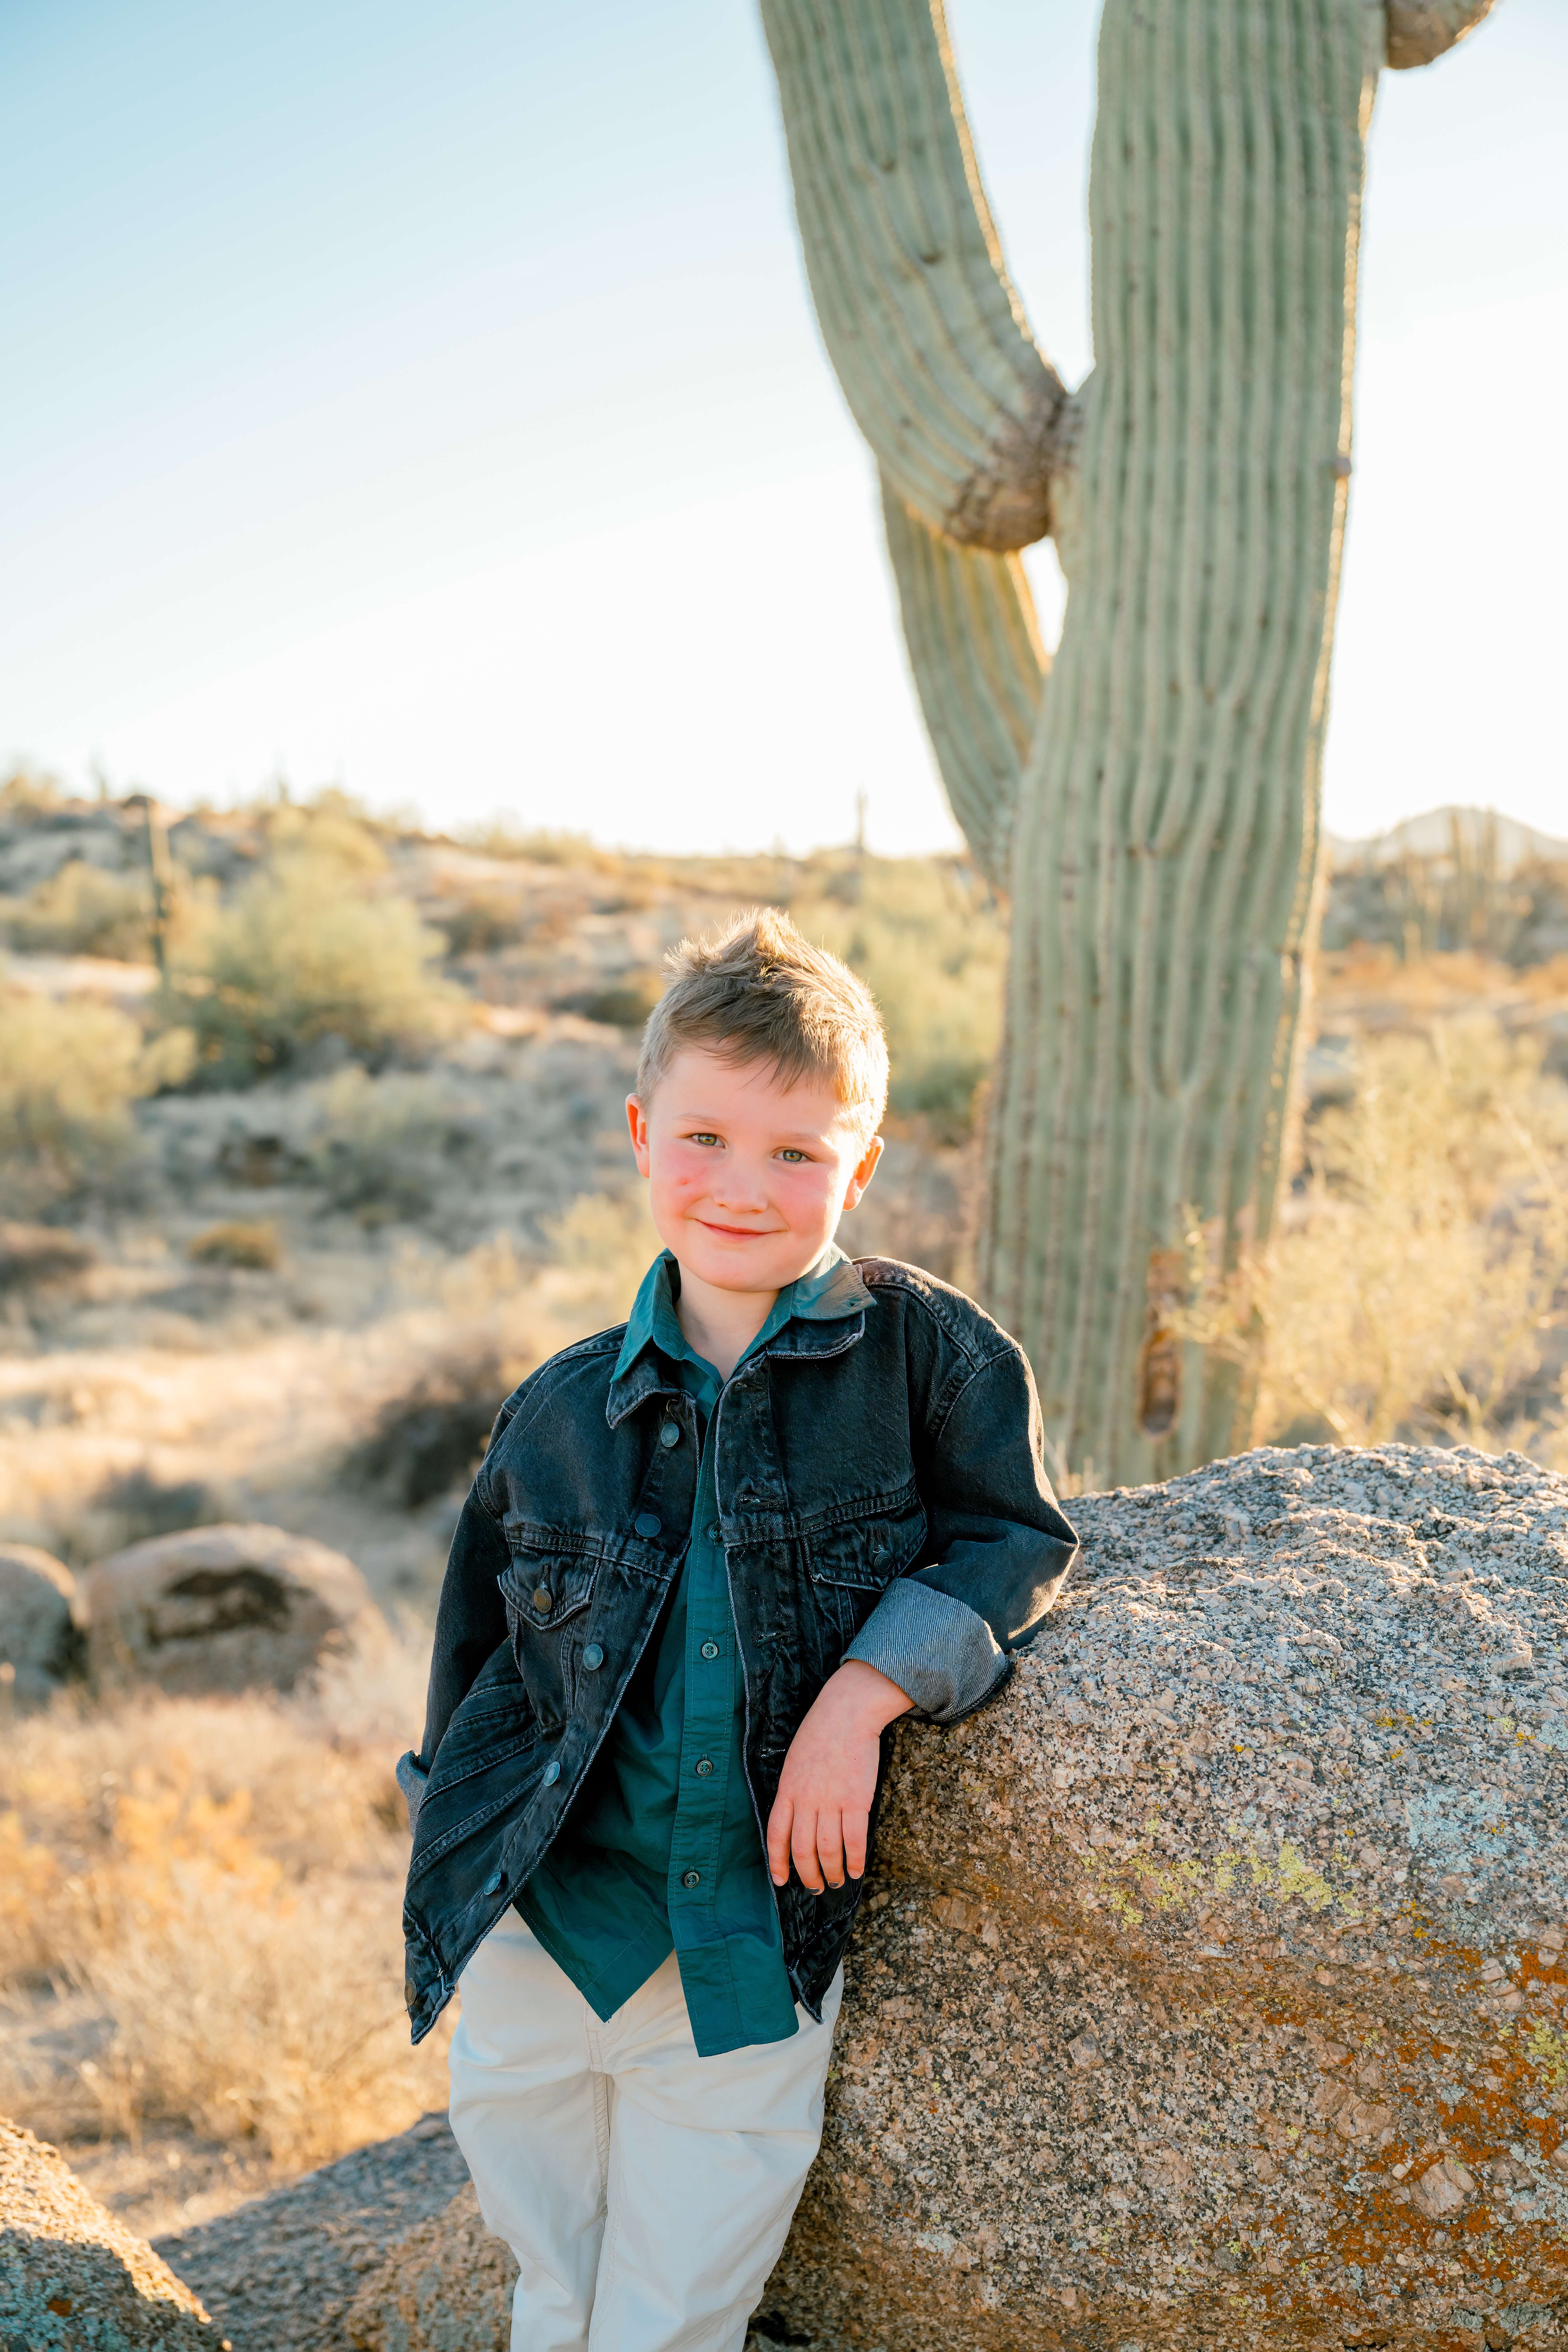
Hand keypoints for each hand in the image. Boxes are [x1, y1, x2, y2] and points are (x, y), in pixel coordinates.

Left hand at [766, 1660, 911, 1892]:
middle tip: (816, 1887)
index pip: (776, 1835)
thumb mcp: (795, 1761)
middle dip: (808, 1875)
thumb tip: (797, 1819)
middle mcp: (806, 1799)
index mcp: (787, 1789)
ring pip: (827, 1849)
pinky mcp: (857, 1799)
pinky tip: (857, 1869)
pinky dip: (856, 1859)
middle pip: (802, 1849)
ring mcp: (831, 1800)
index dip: (777, 1862)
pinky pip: (854, 1839)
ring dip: (832, 1871)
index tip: (780, 1881)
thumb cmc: (821, 1733)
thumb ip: (794, 1791)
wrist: (847, 1712)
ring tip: (838, 1881)